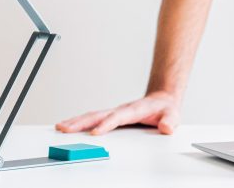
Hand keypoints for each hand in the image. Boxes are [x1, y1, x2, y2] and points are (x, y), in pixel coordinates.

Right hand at [55, 91, 180, 135]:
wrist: (161, 100)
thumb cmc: (164, 108)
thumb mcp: (172, 115)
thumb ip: (170, 121)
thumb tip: (166, 127)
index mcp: (134, 110)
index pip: (118, 117)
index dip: (106, 124)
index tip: (95, 133)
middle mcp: (121, 110)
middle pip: (97, 115)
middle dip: (80, 123)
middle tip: (64, 129)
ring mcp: (114, 112)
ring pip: (91, 116)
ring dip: (76, 122)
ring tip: (60, 127)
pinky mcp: (111, 116)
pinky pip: (92, 119)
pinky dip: (79, 122)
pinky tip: (69, 127)